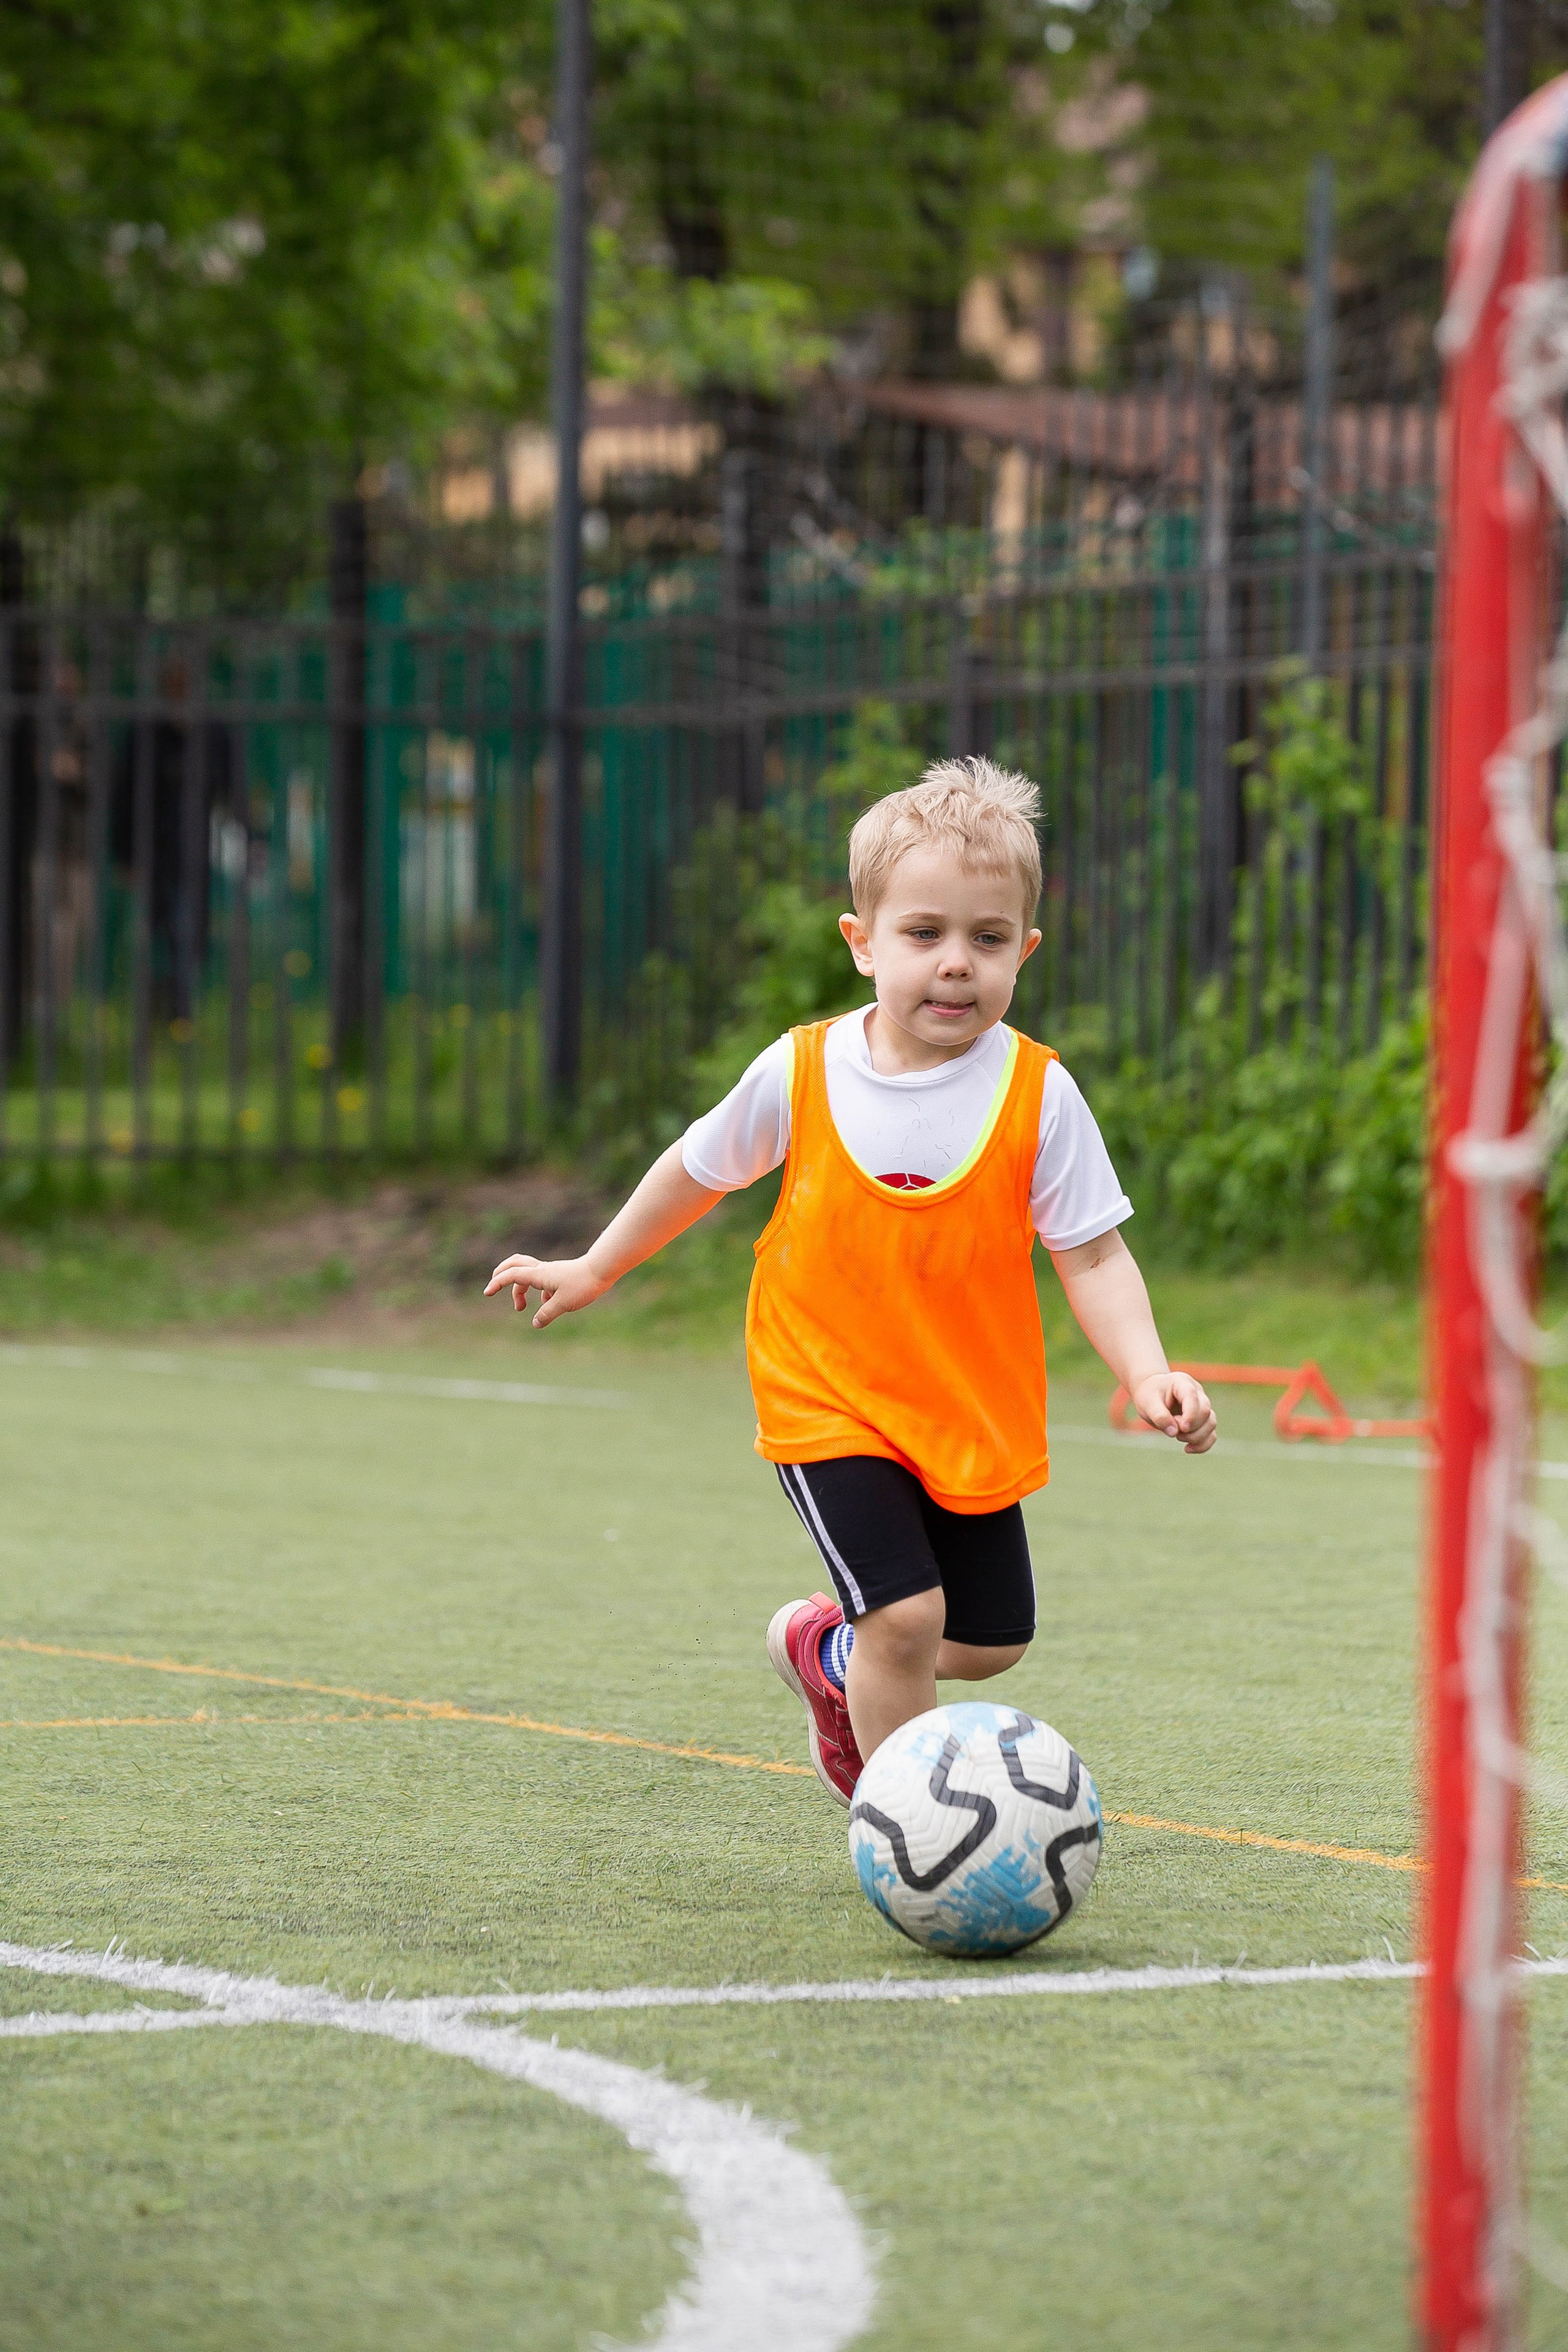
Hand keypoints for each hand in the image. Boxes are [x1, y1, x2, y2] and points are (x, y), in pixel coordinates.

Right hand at [482, 1252, 610, 1328]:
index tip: (487, 1293)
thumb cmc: (583, 1285)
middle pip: (514, 1264)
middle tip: (494, 1287)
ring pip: (527, 1274)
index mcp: (539, 1275)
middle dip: (501, 1274)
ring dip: (519, 1289)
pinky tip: (546, 1304)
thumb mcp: (564, 1304)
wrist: (602, 1270)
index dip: (497, 1283)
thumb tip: (535, 1323)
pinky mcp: (558, 1276)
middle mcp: (542, 1270)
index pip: (512, 1275)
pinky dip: (536, 1292)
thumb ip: (547, 1314)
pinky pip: (541, 1281)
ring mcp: (550, 1272)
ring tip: (520, 1308)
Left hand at [1129, 1369, 1216, 1453]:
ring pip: (1211, 1423)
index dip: (1190, 1414)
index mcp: (1183, 1383)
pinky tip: (1187, 1449)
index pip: (1193, 1397)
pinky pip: (1211, 1434)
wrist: (1152, 1394)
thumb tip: (1174, 1432)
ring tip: (1178, 1436)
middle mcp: (1197, 1393)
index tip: (1181, 1428)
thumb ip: (1159, 1416)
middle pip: (1205, 1412)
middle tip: (1174, 1430)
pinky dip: (1203, 1444)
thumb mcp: (1147, 1402)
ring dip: (1196, 1436)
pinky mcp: (1203, 1420)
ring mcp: (1203, 1406)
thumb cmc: (1150, 1395)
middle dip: (1191, 1428)